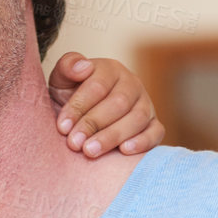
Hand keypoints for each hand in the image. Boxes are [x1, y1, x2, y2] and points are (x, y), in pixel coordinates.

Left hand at [47, 52, 164, 157]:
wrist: (79, 117)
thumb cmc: (68, 96)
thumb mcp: (61, 80)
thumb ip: (67, 66)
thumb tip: (83, 67)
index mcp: (109, 69)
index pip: (97, 86)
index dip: (79, 107)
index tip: (62, 126)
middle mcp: (131, 84)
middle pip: (118, 103)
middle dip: (94, 124)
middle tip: (74, 143)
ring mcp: (145, 103)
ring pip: (137, 118)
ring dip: (113, 136)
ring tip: (90, 151)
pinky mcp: (153, 124)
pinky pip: (156, 132)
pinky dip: (143, 141)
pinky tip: (124, 150)